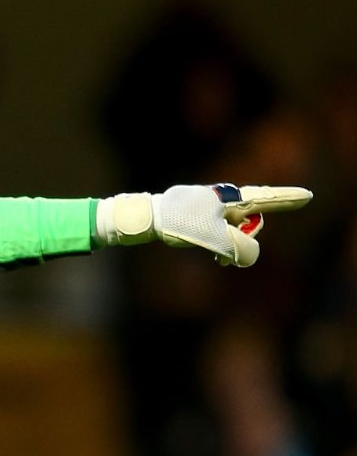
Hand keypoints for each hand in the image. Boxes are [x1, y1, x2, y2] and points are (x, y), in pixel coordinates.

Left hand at [96, 183, 312, 267]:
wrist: (149, 218)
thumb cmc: (181, 225)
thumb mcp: (215, 240)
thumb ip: (240, 249)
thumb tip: (248, 257)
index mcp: (233, 200)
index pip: (268, 200)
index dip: (288, 200)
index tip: (307, 196)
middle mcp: (226, 199)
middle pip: (252, 221)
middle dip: (245, 241)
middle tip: (226, 257)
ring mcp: (214, 206)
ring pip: (235, 230)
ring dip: (230, 247)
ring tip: (216, 259)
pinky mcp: (202, 214)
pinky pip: (221, 232)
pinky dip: (220, 246)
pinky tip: (213, 256)